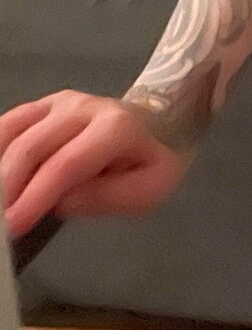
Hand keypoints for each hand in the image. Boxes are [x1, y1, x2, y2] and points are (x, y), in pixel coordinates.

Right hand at [1, 90, 195, 243]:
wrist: (158, 120)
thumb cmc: (151, 160)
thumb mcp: (148, 189)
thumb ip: (106, 197)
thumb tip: (60, 202)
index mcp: (116, 128)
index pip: (66, 164)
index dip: (35, 197)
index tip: (12, 227)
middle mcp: (83, 108)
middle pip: (32, 147)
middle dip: (7, 188)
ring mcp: (59, 102)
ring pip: (14, 132)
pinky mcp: (43, 104)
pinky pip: (9, 123)